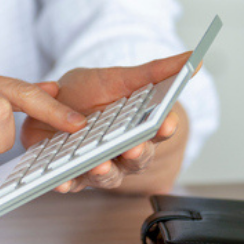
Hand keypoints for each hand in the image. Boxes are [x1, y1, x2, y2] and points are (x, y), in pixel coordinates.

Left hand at [21, 53, 192, 192]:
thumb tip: (193, 60)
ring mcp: (98, 164)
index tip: (166, 123)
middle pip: (137, 159)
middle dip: (137, 155)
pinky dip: (67, 184)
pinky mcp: (72, 173)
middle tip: (132, 149)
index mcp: (139, 128)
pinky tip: (61, 181)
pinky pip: (71, 183)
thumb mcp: (119, 77)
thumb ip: (154, 72)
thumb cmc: (89, 91)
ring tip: (99, 166)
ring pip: (108, 176)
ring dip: (105, 173)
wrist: (50, 100)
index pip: (158, 131)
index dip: (164, 129)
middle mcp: (122, 151)